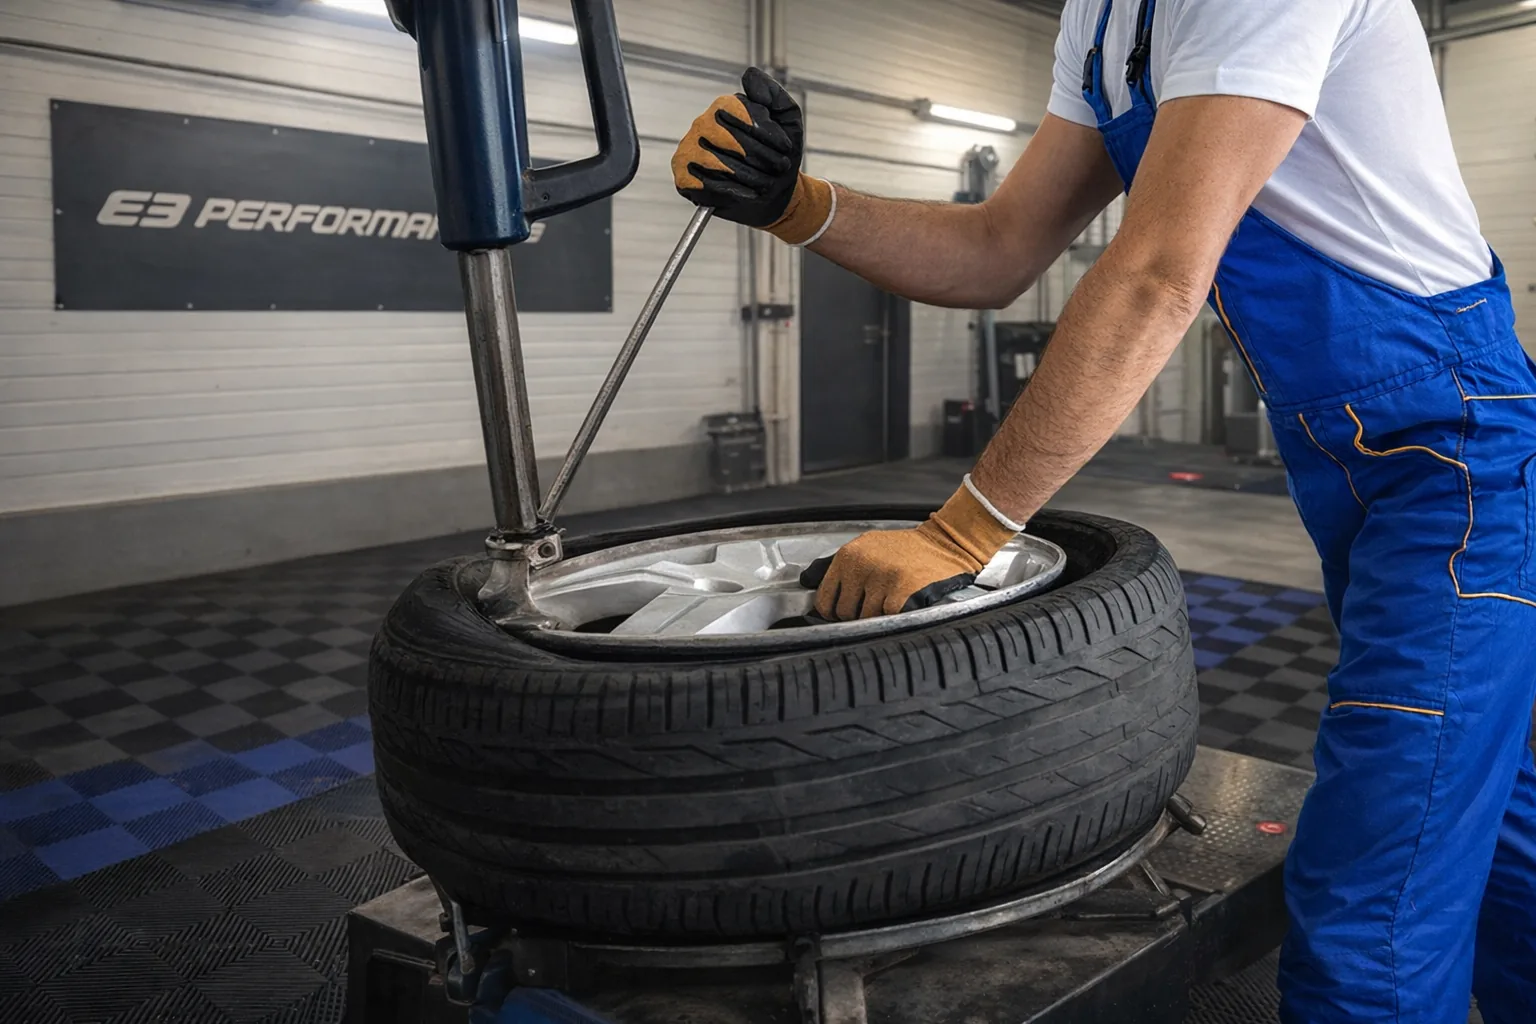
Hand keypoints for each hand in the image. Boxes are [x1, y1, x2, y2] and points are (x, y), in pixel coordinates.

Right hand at [671, 67, 833, 243]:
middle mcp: (702, 124)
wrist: (776, 194)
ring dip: (750, 177)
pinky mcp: (684, 177)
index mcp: (724, 107)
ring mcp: (689, 150)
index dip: (766, 132)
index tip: (784, 148)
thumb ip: (773, 94)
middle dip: (761, 157)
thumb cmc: (779, 155)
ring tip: (766, 183)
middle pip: (729, 138)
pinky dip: (732, 191)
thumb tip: (748, 75)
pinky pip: (705, 184)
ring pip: (718, 162)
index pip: (739, 111)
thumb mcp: (788, 120)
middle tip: (778, 168)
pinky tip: (747, 193)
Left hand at [800, 481, 1019, 619]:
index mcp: (848, 556)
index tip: (842, 613)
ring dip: (880, 615)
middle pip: (845, 613)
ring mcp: (881, 580)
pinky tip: (903, 601)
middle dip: (859, 614)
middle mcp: (861, 566)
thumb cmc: (906, 549)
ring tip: (892, 596)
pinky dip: (896, 615)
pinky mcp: (901, 593)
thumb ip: (837, 567)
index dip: (833, 612)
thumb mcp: (866, 547)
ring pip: (867, 619)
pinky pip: (888, 619)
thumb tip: (807, 582)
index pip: (824, 599)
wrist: (946, 543)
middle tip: (876, 600)